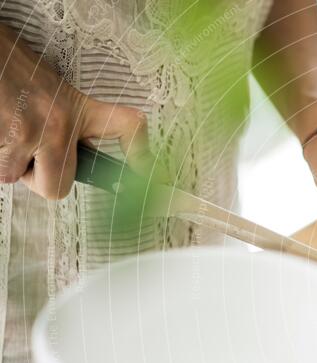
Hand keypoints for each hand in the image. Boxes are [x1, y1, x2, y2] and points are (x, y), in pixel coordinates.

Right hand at [0, 24, 150, 198]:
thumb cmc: (9, 63)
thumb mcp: (51, 87)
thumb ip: (67, 120)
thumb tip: (70, 154)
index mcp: (77, 108)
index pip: (127, 127)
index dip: (140, 152)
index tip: (145, 168)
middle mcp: (59, 123)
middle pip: (56, 188)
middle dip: (37, 178)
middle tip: (28, 154)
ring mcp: (28, 132)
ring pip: (13, 177)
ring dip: (6, 162)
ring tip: (4, 130)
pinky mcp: (0, 136)